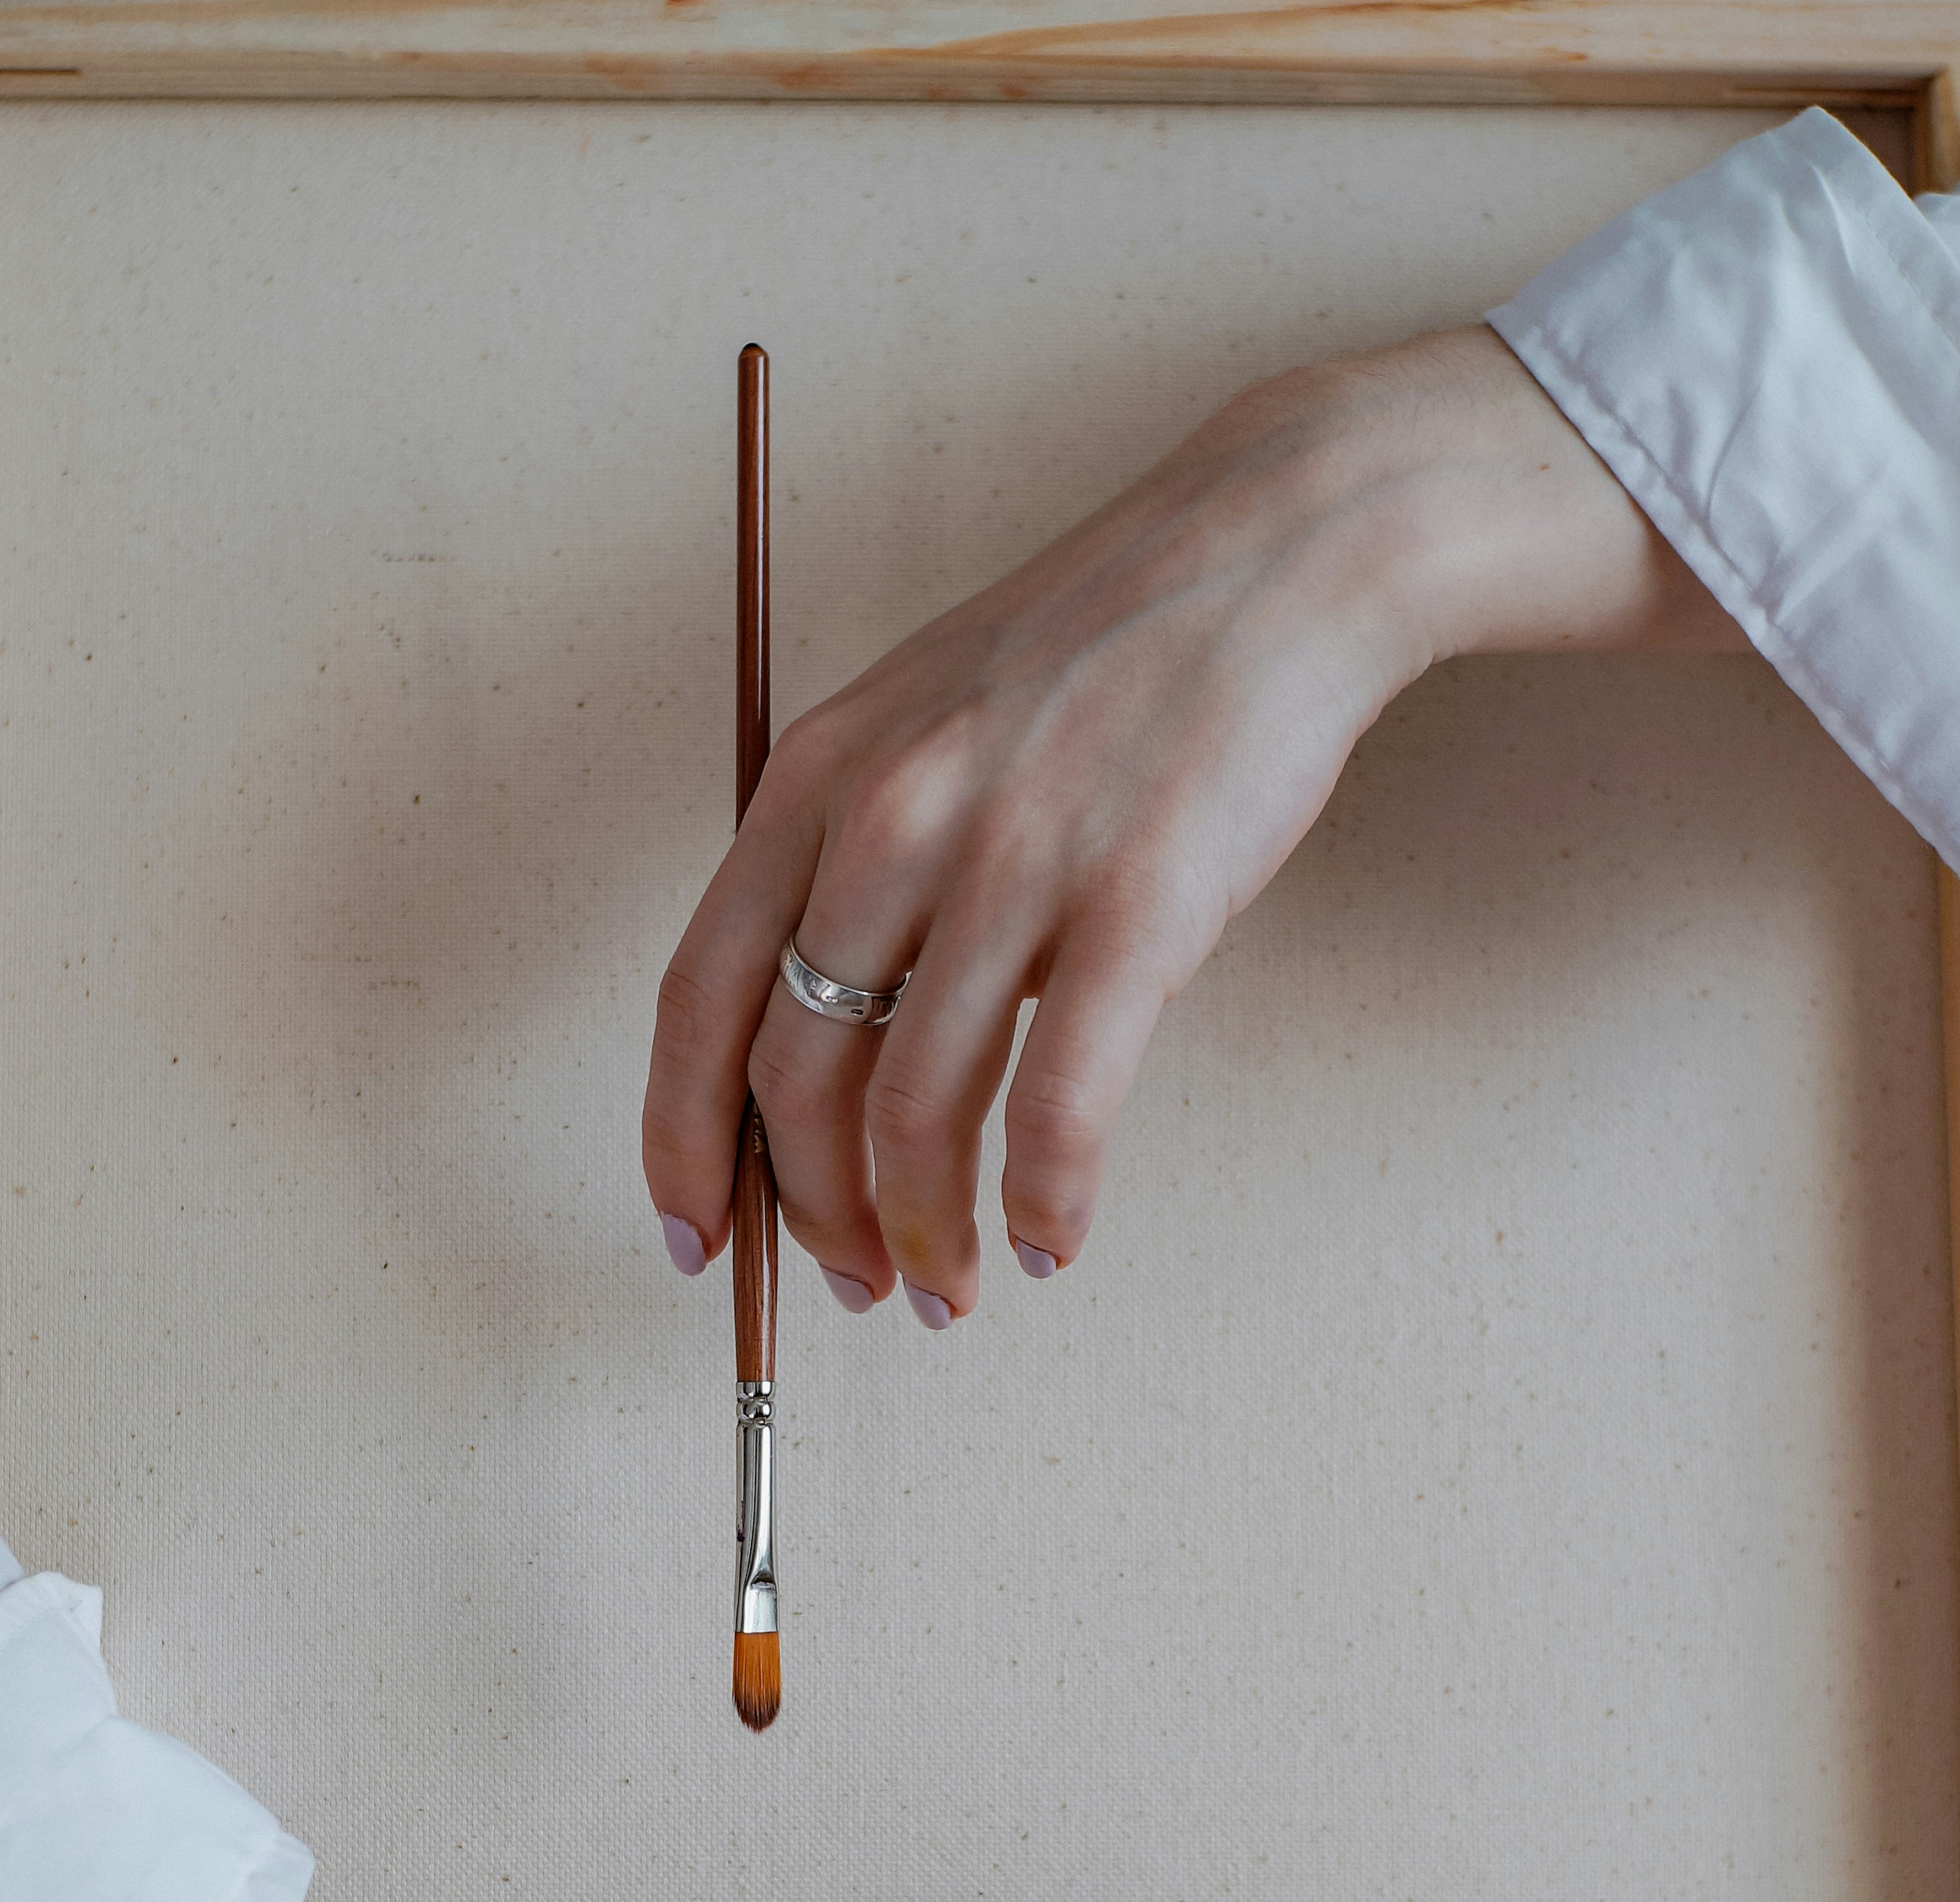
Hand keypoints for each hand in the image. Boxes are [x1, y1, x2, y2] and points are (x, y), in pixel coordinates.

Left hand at [642, 325, 1741, 1322]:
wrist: (1275, 555)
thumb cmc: (1101, 656)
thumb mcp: (918, 727)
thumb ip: (853, 866)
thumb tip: (840, 1040)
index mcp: (815, 781)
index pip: (701, 1000)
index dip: (684, 1142)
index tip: (700, 1234)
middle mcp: (888, 821)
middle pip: (796, 1078)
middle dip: (814, 1212)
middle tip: (853, 1280)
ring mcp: (1008, 863)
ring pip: (916, 1109)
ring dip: (925, 1231)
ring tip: (951, 1289)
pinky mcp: (1134, 905)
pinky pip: (1059, 1102)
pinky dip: (1047, 1199)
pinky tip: (1054, 1240)